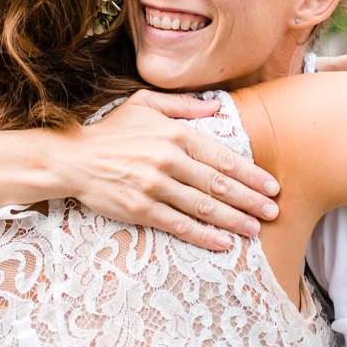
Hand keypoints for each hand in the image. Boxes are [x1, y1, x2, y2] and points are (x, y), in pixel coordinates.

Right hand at [60, 91, 279, 250]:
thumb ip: (183, 105)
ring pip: (204, 206)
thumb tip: (216, 108)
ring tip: (255, 230)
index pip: (223, 157)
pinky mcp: (141, 209)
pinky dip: (203, 235)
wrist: (73, 158)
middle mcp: (168, 159)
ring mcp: (155, 186)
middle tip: (273, 212)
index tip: (271, 186)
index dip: (251, 174)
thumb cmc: (112, 132)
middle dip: (250, 201)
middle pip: (219, 184)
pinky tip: (223, 242)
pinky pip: (179, 225)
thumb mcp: (145, 105)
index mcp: (175, 134)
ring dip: (234, 220)